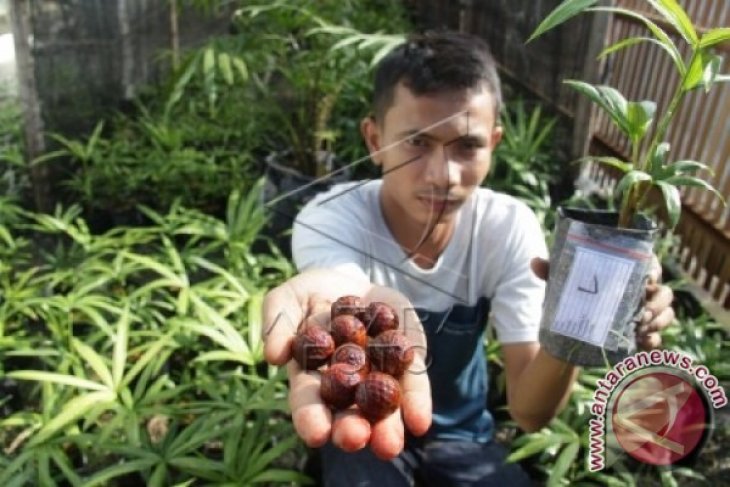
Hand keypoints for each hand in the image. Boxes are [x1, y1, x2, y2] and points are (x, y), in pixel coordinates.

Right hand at [262, 267, 431, 459]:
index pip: (308, 400)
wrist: (347, 278)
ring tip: (389, 445)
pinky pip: (412, 380)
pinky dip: (416, 402)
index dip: (310, 417)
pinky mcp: (405, 356)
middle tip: (355, 439)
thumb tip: (274, 356)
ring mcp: (377, 372)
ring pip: (382, 406)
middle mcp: (345, 383)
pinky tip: (420, 421)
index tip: (316, 435)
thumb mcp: (286, 299)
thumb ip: (277, 323)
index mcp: (311, 374)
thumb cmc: (307, 294)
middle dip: (350, 429)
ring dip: (386, 427)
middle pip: (347, 412)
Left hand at [530, 256, 675, 349]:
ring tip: (640, 327)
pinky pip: (657, 339)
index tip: (647, 279)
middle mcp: (641, 291)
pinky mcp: (642, 335)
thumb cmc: (569, 296)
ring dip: (658, 321)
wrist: (567, 329)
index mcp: (626, 272)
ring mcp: (645, 314)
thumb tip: (534, 262)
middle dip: (657, 302)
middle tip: (642, 312)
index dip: (654, 271)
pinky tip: (640, 342)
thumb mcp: (560, 284)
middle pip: (664, 292)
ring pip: (666, 314)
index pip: (650, 265)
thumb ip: (552, 272)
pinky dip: (652, 341)